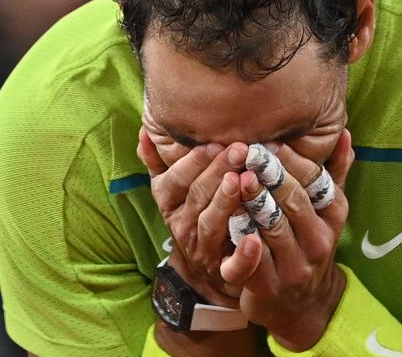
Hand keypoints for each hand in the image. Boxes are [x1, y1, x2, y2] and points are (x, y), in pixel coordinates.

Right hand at [137, 125, 251, 305]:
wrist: (206, 269)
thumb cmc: (193, 213)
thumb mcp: (171, 189)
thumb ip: (158, 161)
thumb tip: (146, 130)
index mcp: (169, 202)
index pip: (177, 179)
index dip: (194, 162)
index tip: (214, 143)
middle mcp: (182, 225)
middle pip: (197, 196)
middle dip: (218, 171)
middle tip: (239, 150)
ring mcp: (203, 249)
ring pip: (211, 224)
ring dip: (225, 202)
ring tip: (242, 180)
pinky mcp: (226, 271)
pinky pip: (234, 267)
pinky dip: (245, 256)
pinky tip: (255, 241)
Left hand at [221, 129, 353, 350]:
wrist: (302, 303)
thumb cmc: (310, 240)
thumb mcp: (328, 208)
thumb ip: (335, 170)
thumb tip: (343, 132)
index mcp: (334, 216)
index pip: (315, 180)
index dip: (291, 158)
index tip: (269, 139)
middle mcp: (319, 240)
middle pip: (293, 200)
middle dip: (268, 174)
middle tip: (246, 150)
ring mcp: (295, 265)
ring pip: (271, 225)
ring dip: (252, 199)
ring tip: (234, 176)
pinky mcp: (269, 285)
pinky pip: (252, 256)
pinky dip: (240, 233)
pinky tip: (227, 215)